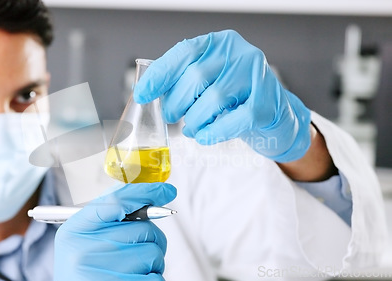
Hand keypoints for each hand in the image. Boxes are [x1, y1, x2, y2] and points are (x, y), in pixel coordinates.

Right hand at [54, 183, 176, 280]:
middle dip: (149, 239)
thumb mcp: (81, 241)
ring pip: (155, 252)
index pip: (115, 200)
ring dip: (151, 263)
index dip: (145, 192)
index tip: (166, 190)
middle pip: (143, 228)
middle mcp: (87, 250)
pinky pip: (157, 277)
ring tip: (129, 271)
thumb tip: (145, 197)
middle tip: (132, 254)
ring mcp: (106, 271)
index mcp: (76, 232)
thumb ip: (106, 217)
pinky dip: (152, 279)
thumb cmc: (83, 273)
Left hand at [134, 30, 310, 162]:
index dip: (160, 75)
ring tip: (192, 128)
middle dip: (177, 103)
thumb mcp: (209, 79)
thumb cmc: (235, 97)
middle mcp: (240, 54)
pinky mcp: (268, 104)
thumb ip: (183, 79)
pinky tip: (205, 136)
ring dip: (194, 120)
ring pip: (213, 100)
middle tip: (172, 116)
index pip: (184, 52)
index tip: (142, 94)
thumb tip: (146, 90)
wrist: (276, 114)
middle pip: (196, 78)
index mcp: (221, 43)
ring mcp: (257, 77)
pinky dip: (213, 132)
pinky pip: (234, 121)